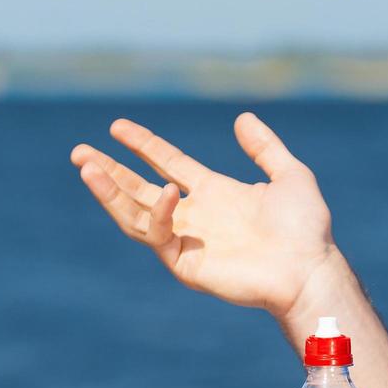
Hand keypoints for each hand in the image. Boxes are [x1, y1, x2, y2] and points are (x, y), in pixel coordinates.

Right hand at [70, 113, 335, 317]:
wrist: (308, 268)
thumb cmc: (305, 228)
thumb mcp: (290, 175)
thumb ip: (265, 148)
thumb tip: (242, 118)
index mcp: (213, 193)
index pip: (167, 164)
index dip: (143, 145)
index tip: (117, 126)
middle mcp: (194, 215)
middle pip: (139, 190)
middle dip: (109, 171)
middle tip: (79, 152)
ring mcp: (187, 240)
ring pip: (136, 214)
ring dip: (109, 192)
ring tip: (86, 168)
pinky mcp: (186, 263)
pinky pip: (161, 236)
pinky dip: (160, 214)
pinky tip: (167, 193)